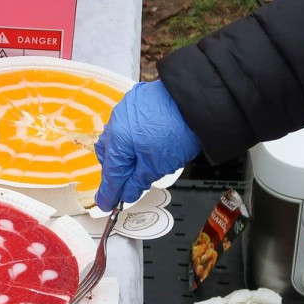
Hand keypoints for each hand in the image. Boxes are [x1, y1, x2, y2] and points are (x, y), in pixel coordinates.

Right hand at [94, 79, 200, 210]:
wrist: (196, 104)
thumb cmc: (179, 131)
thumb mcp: (157, 166)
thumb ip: (137, 182)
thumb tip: (127, 193)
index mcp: (118, 141)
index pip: (111, 174)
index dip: (109, 193)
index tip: (107, 204)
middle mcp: (116, 122)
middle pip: (109, 154)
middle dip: (115, 170)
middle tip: (125, 184)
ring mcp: (125, 108)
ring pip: (116, 137)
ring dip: (122, 152)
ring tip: (137, 162)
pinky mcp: (136, 99)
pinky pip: (126, 123)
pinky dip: (130, 135)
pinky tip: (143, 141)